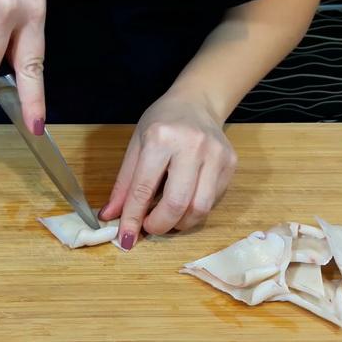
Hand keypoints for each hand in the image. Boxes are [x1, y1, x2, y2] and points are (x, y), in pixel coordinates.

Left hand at [98, 92, 237, 249]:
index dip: (132, 218)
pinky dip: (195, 210)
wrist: (197, 102)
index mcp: (161, 138)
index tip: (126, 239)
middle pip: (177, 203)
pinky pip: (213, 200)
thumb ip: (124, 183)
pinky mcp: (230, 163)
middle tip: (149, 227)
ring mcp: (215, 154)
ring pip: (200, 208)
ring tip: (168, 217)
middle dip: (159, 225)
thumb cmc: (162, 122)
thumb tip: (111, 216)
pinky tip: (185, 200)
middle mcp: (191, 145)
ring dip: (180, 223)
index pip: (143, 188)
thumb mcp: (136, 145)